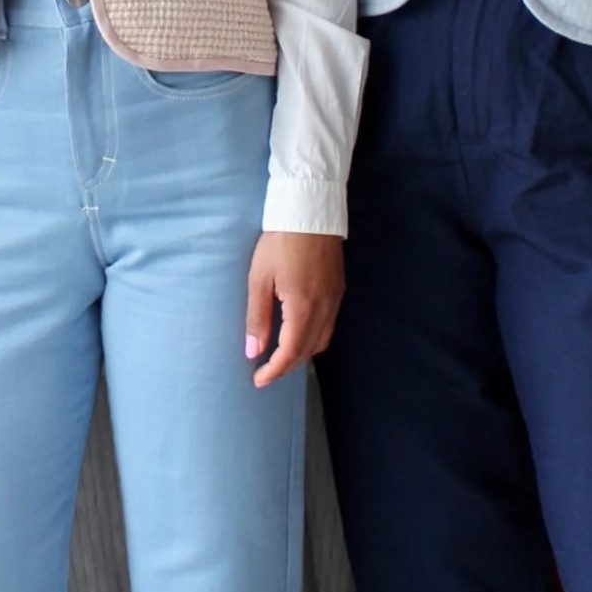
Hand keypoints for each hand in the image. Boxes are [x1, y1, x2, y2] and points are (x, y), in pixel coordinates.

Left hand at [246, 230, 343, 389]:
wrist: (310, 211)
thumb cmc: (279, 242)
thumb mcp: (260, 277)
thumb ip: (258, 317)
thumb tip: (253, 352)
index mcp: (304, 309)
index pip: (290, 353)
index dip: (274, 371)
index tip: (258, 380)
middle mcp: (325, 310)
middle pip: (308, 351)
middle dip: (287, 366)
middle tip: (265, 371)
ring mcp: (335, 300)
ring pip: (321, 341)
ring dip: (301, 353)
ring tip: (280, 355)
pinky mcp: (339, 290)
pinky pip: (328, 326)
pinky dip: (313, 338)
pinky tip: (298, 332)